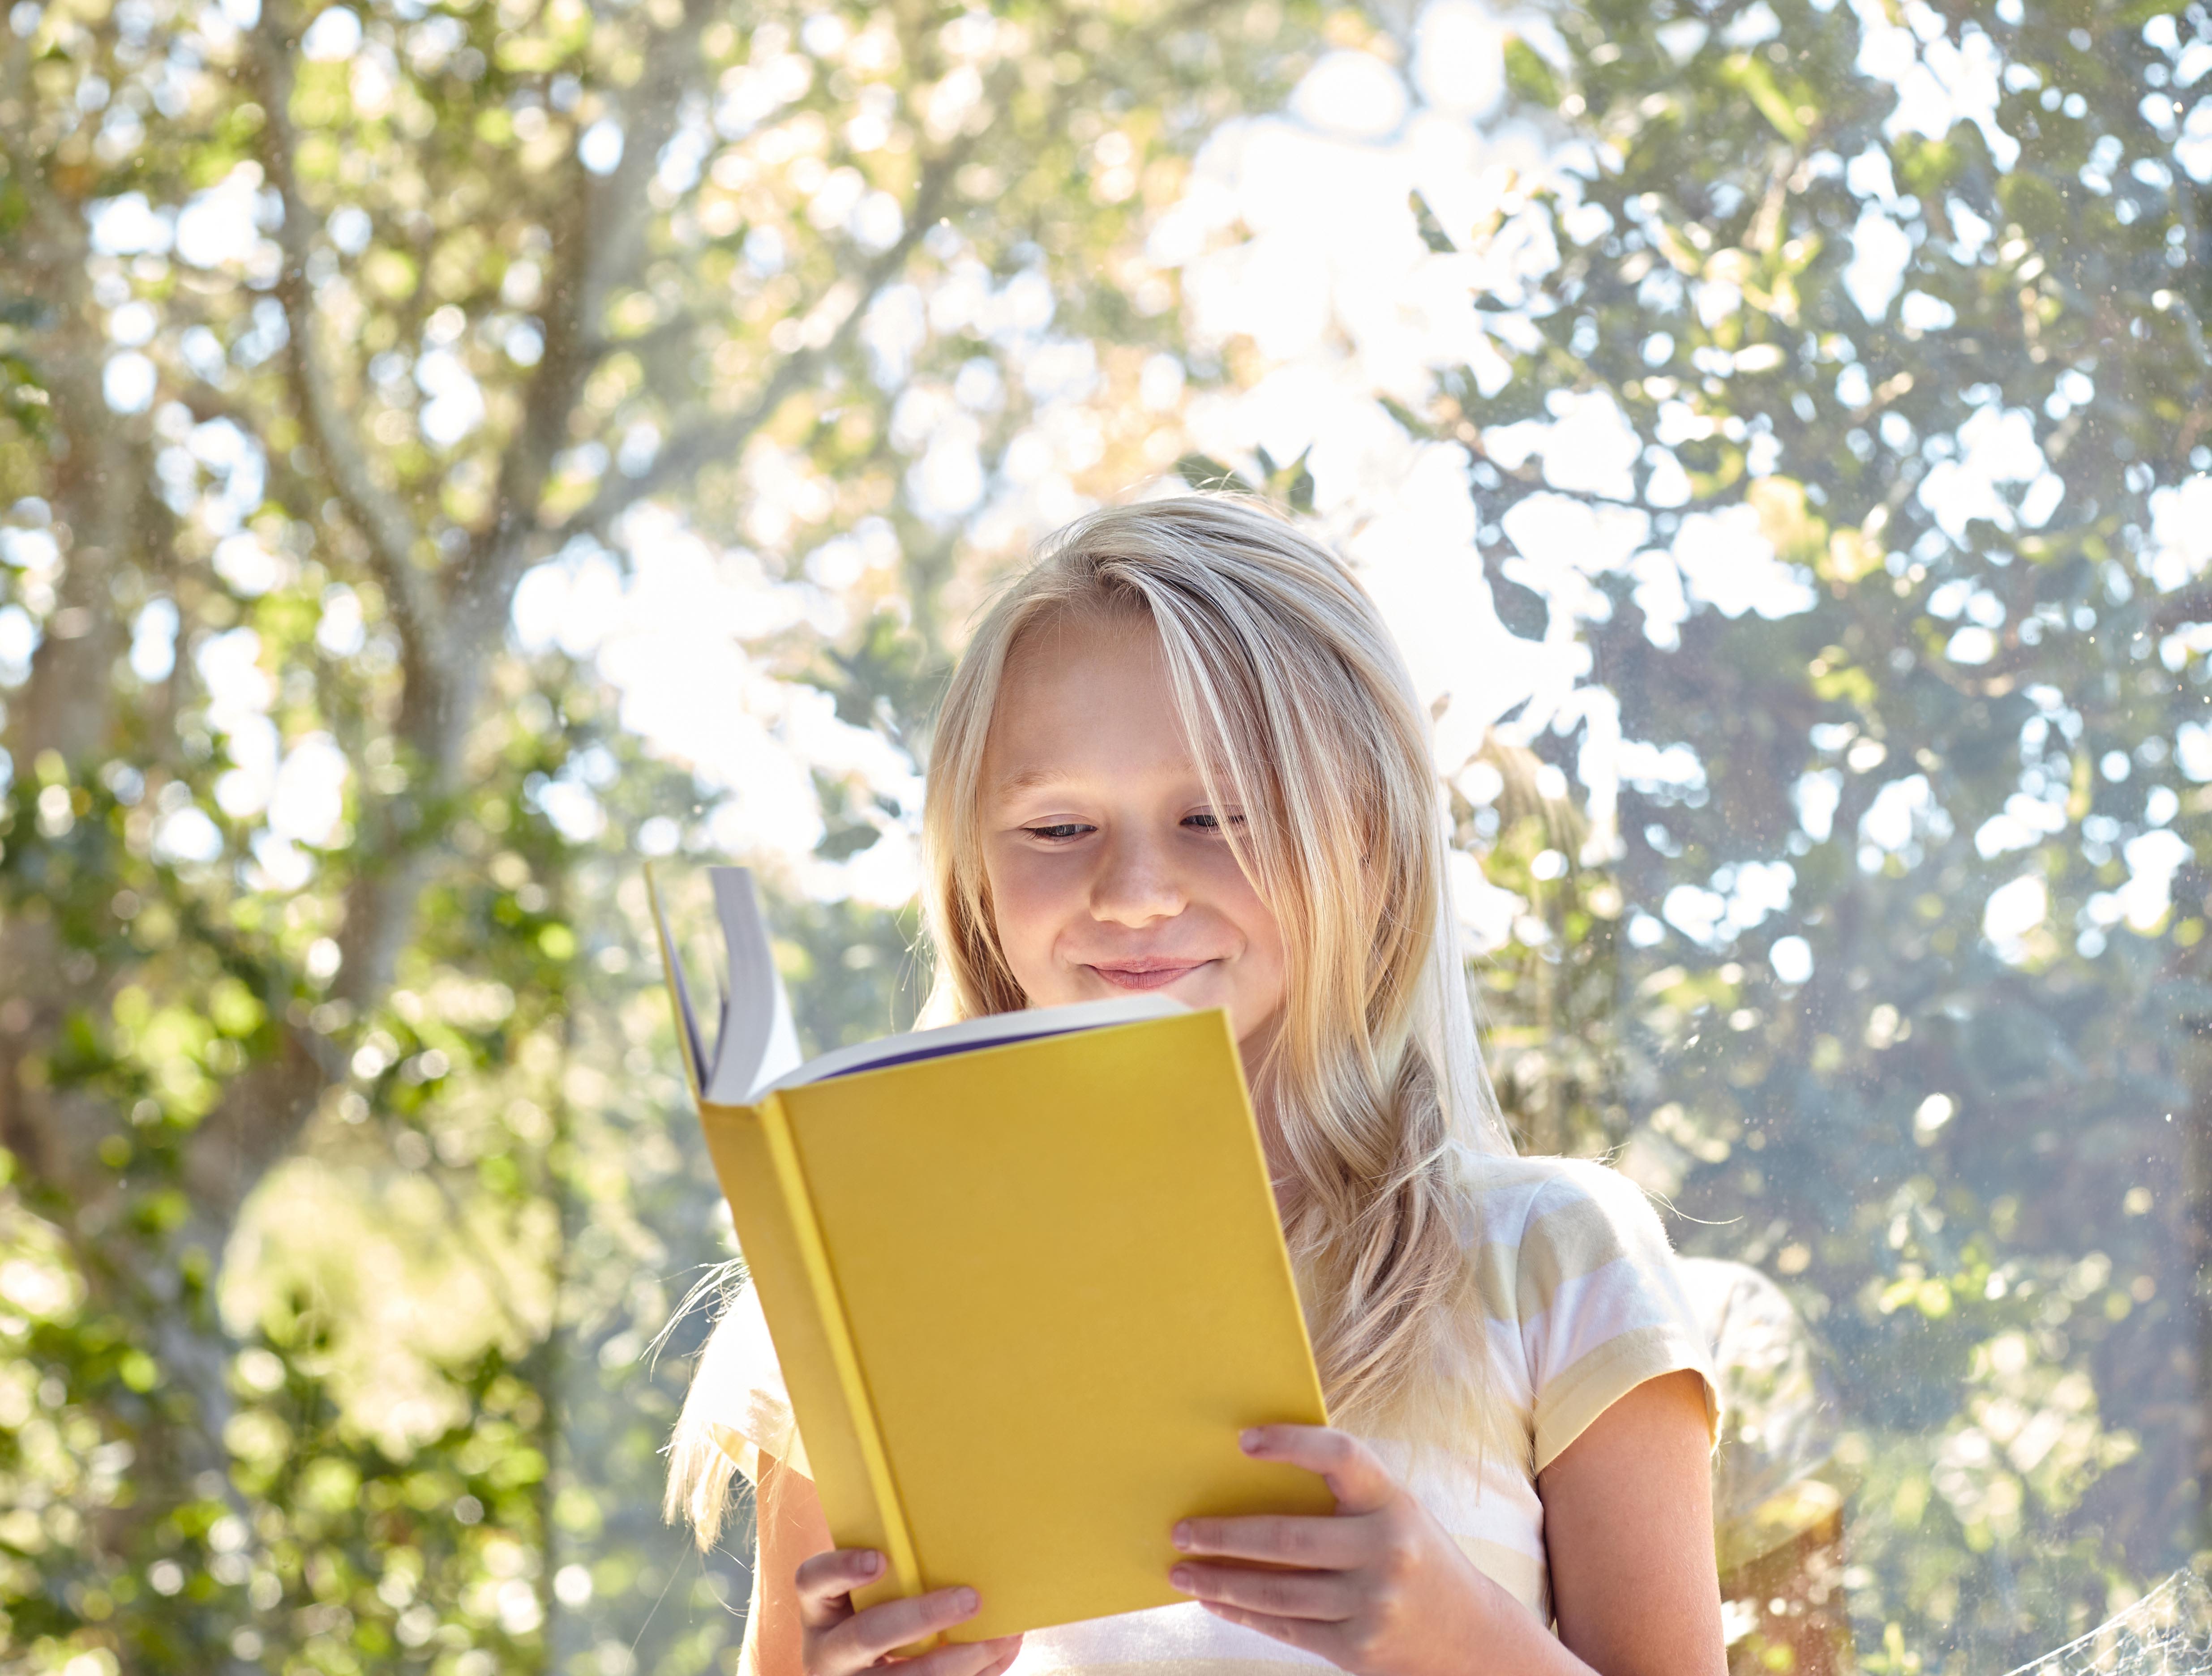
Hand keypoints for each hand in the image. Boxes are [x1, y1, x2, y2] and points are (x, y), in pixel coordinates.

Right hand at [794, 1548, 1023, 1675]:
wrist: (864, 1673)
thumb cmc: (878, 1617)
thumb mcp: (868, 1598)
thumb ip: (897, 1572)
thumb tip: (965, 1540)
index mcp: (821, 1611)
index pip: (812, 1581)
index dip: (841, 1568)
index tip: (879, 1559)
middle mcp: (827, 1654)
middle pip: (865, 1635)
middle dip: (923, 1617)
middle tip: (971, 1598)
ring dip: (959, 1660)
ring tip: (1000, 1638)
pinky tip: (999, 1655)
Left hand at [1165, 1425, 1510, 1675]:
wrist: (1474, 1639)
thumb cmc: (1415, 1558)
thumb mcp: (1395, 1515)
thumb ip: (1341, 1500)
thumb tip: (1249, 1486)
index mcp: (1394, 1502)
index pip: (1341, 1455)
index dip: (1292, 1444)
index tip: (1242, 1441)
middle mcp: (1388, 1550)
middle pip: (1287, 1539)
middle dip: (1224, 1535)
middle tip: (1180, 1530)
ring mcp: (1374, 1604)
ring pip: (1278, 1592)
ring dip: (1220, 1580)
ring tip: (1182, 1570)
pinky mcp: (1359, 1649)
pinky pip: (1286, 1628)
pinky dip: (1244, 1613)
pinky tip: (1216, 1600)